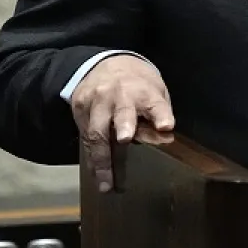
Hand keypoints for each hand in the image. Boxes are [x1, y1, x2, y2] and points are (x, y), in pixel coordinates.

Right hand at [69, 55, 174, 192]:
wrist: (106, 64)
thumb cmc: (137, 85)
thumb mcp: (154, 93)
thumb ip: (156, 116)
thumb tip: (163, 138)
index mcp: (144, 91)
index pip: (155, 103)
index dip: (160, 114)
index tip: (166, 126)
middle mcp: (120, 94)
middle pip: (122, 111)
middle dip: (123, 123)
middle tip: (126, 138)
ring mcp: (98, 101)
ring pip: (97, 130)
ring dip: (101, 157)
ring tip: (106, 183)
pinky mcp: (81, 107)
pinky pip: (85, 137)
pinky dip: (91, 158)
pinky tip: (96, 175)